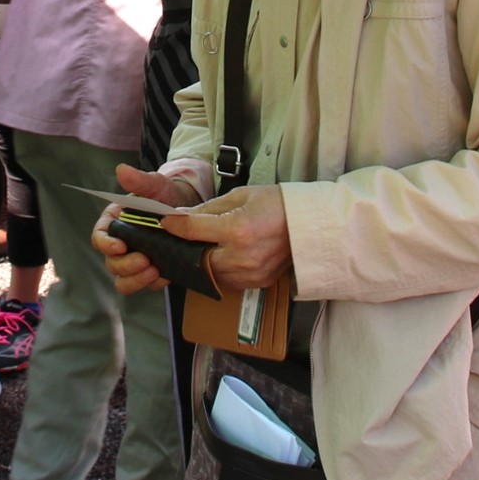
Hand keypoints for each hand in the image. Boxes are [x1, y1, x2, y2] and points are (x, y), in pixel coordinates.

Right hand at [91, 163, 201, 294]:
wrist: (189, 207)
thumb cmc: (165, 195)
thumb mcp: (155, 185)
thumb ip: (140, 180)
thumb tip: (122, 170)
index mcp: (114, 223)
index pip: (99, 237)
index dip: (105, 244)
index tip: (120, 246)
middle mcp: (121, 244)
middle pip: (111, 263)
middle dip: (126, 266)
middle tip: (145, 261)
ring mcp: (135, 260)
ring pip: (124, 281)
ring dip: (136, 280)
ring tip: (156, 271)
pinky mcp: (151, 271)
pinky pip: (145, 285)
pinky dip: (153, 283)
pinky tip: (167, 275)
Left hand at [164, 184, 291, 290]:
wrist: (312, 225)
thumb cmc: (278, 205)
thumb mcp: (241, 196)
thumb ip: (208, 209)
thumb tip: (182, 215)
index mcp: (237, 229)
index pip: (192, 230)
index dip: (175, 226)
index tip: (166, 223)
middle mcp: (242, 256)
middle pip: (196, 257)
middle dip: (189, 248)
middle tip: (186, 237)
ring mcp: (250, 273)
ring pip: (210, 273)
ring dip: (203, 261)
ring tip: (207, 245)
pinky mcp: (257, 283)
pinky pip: (227, 280)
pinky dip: (220, 270)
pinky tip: (224, 256)